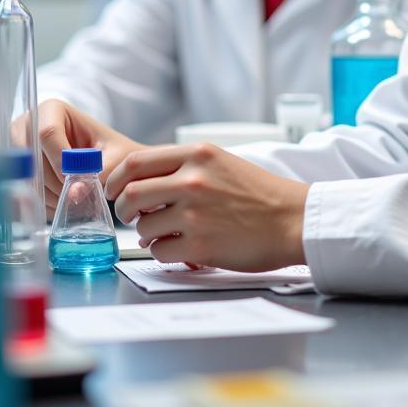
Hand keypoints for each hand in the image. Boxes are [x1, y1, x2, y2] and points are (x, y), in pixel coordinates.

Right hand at [11, 100, 145, 214]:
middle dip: (54, 183)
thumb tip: (73, 193)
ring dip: (47, 196)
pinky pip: (17, 191)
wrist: (100, 160)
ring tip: (70, 199)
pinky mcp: (10, 169)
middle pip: (31, 158)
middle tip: (74, 196)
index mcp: (53, 110)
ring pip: (22, 177)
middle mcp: (27, 124)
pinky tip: (58, 203)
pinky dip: (37, 203)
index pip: (47, 133)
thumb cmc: (109, 151)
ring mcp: (12, 147)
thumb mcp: (114, 156)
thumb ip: (99, 171)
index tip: (76, 182)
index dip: (60, 162)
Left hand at [106, 144, 309, 272]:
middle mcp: (193, 180)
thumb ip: (183, 167)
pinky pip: (159, 251)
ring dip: (148, 233)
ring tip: (167, 232)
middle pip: (131, 194)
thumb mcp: (221, 163)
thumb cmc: (260, 193)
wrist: (294, 219)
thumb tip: (141, 184)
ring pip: (143, 226)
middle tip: (132, 216)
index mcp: (198, 155)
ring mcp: (195, 213)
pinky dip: (164, 252)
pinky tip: (182, 247)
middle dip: (124, 209)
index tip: (113, 190)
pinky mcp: (200, 245)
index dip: (115, 179)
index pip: (136, 162)